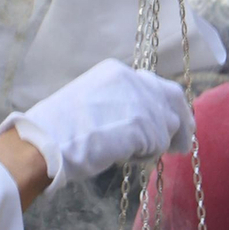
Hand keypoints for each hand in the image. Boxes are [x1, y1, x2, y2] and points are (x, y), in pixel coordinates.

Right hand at [0, 57, 192, 186]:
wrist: (45, 141)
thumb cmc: (57, 131)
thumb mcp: (90, 103)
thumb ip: (117, 104)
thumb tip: (139, 123)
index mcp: (115, 71)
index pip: (153, 85)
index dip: (164, 106)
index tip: (171, 122)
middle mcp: (132, 79)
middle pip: (172, 97)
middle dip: (181, 120)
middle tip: (183, 144)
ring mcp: (140, 100)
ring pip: (167, 125)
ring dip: (155, 145)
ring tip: (129, 155)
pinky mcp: (144, 124)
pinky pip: (159, 145)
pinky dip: (145, 156)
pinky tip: (123, 157)